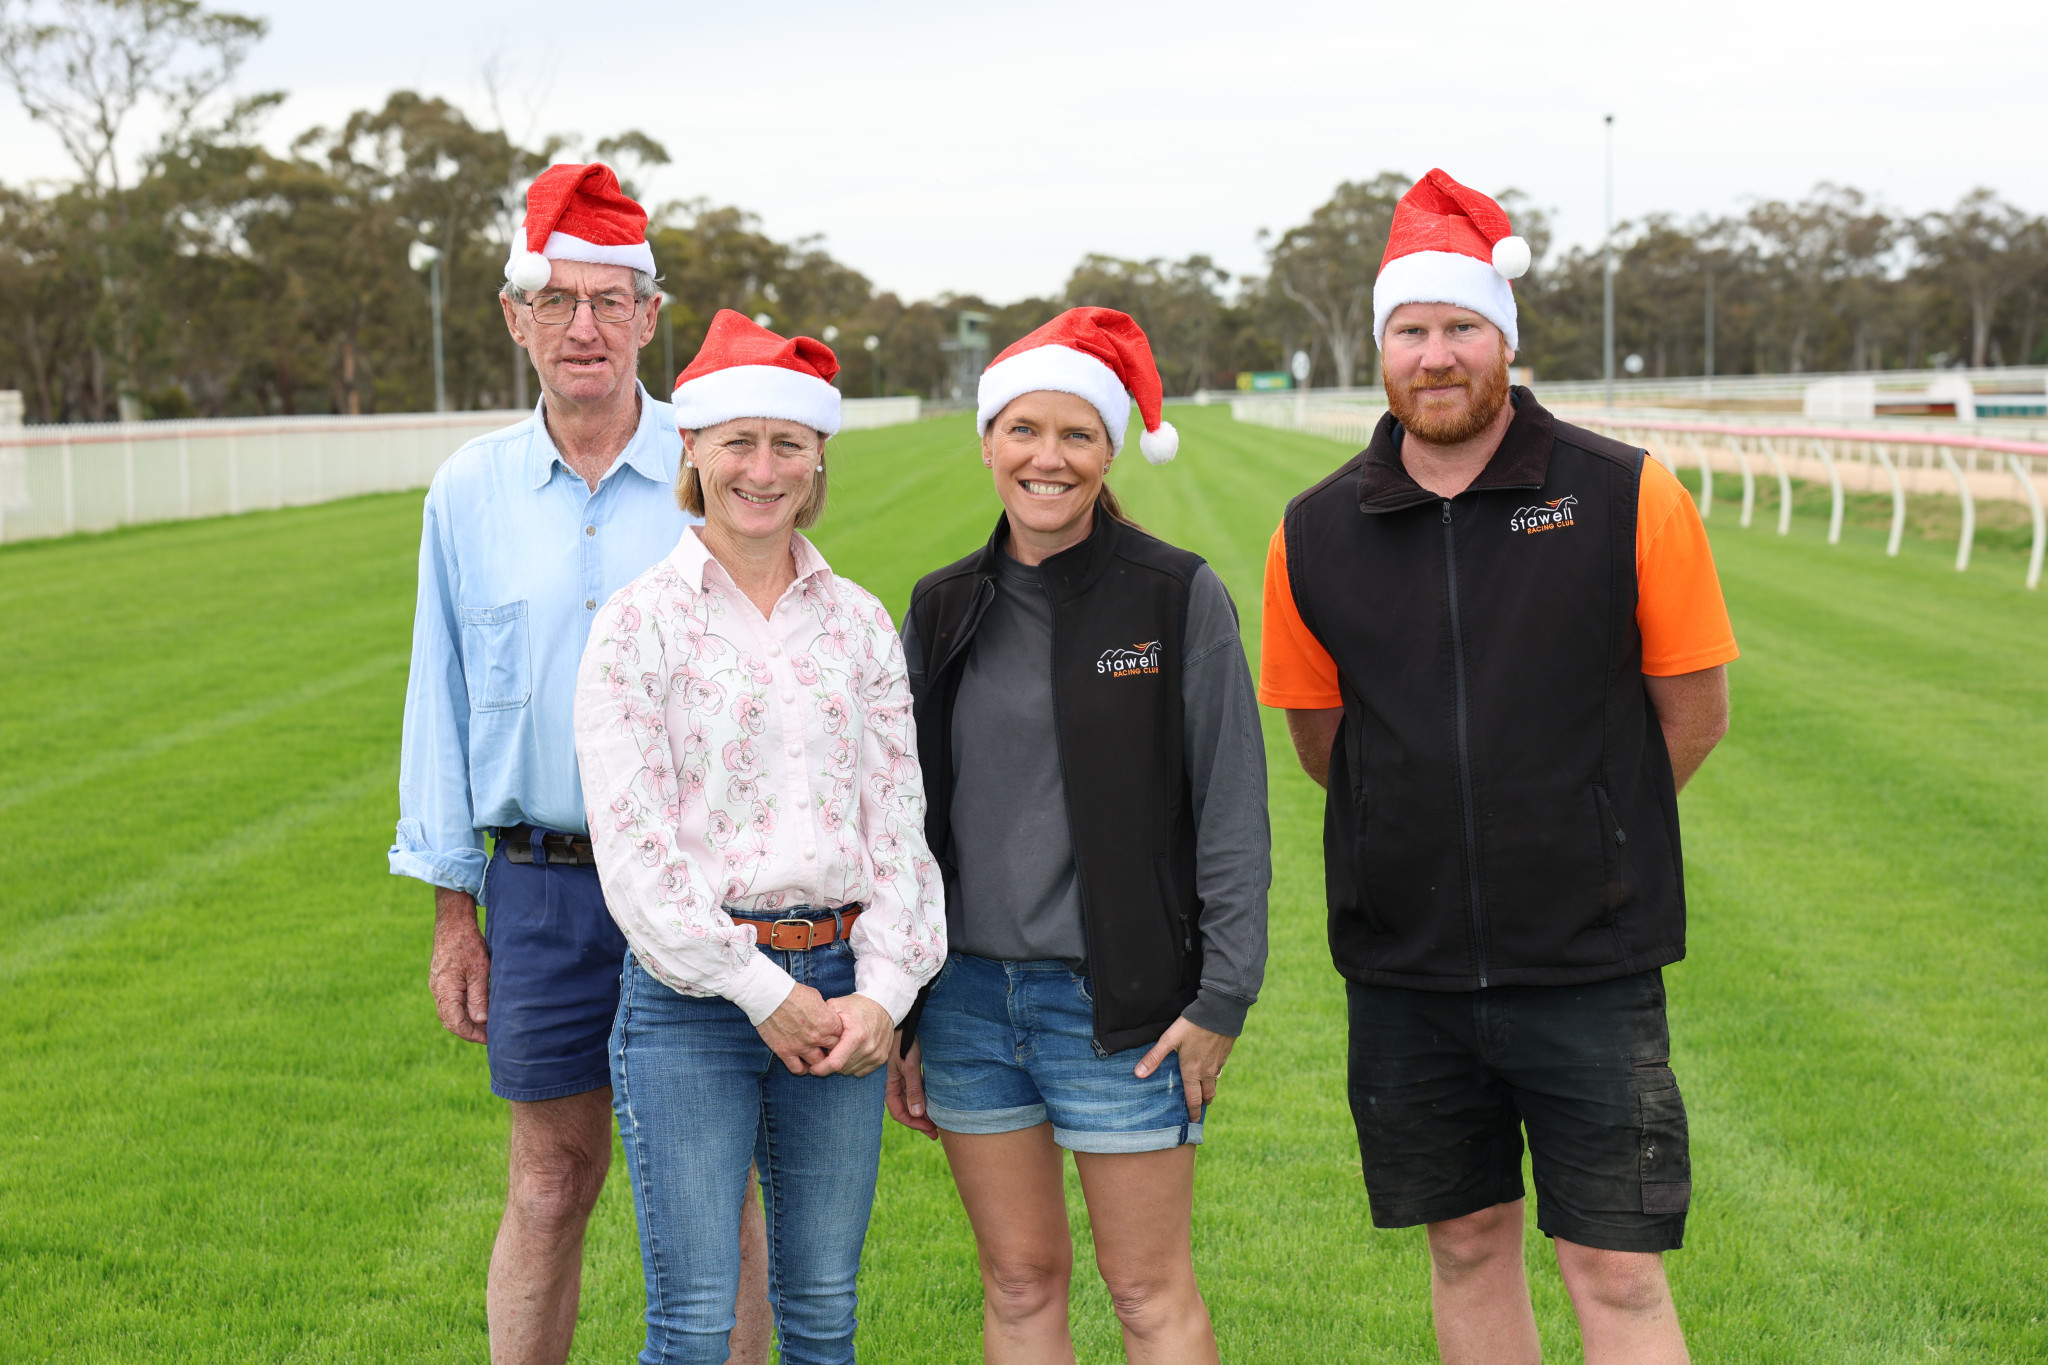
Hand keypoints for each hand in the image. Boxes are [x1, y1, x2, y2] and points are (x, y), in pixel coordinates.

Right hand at [430, 888, 490, 1043]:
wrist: (453, 922)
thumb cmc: (467, 943)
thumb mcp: (479, 970)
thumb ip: (479, 997)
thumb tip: (480, 1021)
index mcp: (445, 991)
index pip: (455, 1023)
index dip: (472, 1035)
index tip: (489, 1039)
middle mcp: (437, 991)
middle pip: (451, 1021)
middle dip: (470, 1031)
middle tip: (491, 1035)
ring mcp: (438, 985)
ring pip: (450, 1012)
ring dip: (467, 1021)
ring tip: (486, 1025)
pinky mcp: (442, 979)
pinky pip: (450, 1002)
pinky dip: (463, 1009)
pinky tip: (478, 1008)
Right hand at [757, 984, 841, 1073]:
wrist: (769, 996)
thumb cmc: (793, 992)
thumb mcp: (816, 998)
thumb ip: (825, 1012)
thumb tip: (827, 1017)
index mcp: (828, 1022)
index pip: (842, 1037)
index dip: (838, 1036)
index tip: (833, 1036)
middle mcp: (817, 1037)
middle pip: (832, 1051)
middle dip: (831, 1050)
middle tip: (826, 1048)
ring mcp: (801, 1046)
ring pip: (818, 1063)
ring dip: (818, 1061)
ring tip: (816, 1058)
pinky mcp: (785, 1052)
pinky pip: (798, 1069)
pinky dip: (802, 1069)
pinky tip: (803, 1064)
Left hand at [811, 994, 893, 1077]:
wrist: (883, 1005)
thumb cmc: (857, 1005)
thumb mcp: (836, 1006)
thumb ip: (822, 1022)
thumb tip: (809, 1038)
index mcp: (856, 1035)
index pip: (835, 1063)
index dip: (821, 1068)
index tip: (813, 1067)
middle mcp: (868, 1048)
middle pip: (842, 1068)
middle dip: (830, 1063)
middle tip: (827, 1051)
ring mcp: (876, 1054)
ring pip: (850, 1071)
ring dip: (842, 1064)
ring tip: (839, 1049)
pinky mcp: (881, 1059)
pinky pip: (861, 1071)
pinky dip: (853, 1065)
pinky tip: (850, 1052)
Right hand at [886, 1036, 937, 1138]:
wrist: (908, 1022)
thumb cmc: (906, 1041)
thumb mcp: (909, 1065)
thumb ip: (913, 1089)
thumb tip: (917, 1114)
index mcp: (891, 1084)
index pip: (899, 1112)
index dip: (913, 1123)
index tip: (929, 1128)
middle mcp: (897, 1084)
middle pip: (907, 1110)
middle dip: (920, 1123)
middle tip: (936, 1132)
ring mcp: (905, 1079)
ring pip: (914, 1102)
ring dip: (924, 1113)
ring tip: (938, 1121)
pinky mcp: (914, 1073)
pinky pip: (919, 1092)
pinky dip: (927, 1100)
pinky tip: (936, 1103)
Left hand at [1135, 1015, 1235, 1121]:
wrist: (1219, 1011)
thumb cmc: (1192, 1026)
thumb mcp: (1169, 1040)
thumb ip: (1154, 1057)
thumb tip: (1138, 1074)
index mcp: (1192, 1072)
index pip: (1193, 1099)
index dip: (1193, 1112)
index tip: (1193, 1121)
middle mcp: (1207, 1071)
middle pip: (1208, 1094)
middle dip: (1203, 1102)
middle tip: (1199, 1107)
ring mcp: (1218, 1063)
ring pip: (1214, 1082)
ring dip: (1209, 1088)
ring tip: (1203, 1090)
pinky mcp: (1225, 1053)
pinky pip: (1219, 1069)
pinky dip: (1214, 1073)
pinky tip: (1210, 1066)